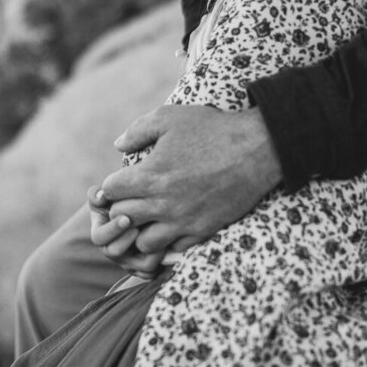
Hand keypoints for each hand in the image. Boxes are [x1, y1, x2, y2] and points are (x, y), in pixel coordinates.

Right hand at [87, 185, 166, 278]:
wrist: (140, 212)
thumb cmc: (121, 201)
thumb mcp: (108, 195)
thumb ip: (98, 193)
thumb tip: (100, 197)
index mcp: (100, 234)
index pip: (99, 237)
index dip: (112, 229)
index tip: (127, 217)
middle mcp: (112, 251)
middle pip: (115, 253)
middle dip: (128, 239)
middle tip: (141, 225)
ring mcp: (128, 262)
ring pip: (139, 266)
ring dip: (149, 250)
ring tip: (159, 234)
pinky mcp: (143, 269)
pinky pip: (152, 273)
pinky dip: (161, 263)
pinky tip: (168, 246)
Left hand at [102, 105, 281, 253]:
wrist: (257, 149)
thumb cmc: (212, 129)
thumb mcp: (169, 117)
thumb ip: (138, 130)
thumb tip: (119, 146)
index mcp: (150, 176)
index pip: (110, 192)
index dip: (112, 185)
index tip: (122, 180)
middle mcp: (162, 204)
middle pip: (122, 219)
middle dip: (123, 207)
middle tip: (134, 197)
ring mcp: (183, 221)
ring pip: (145, 242)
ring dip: (143, 229)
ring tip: (152, 214)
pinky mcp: (203, 230)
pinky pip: (174, 249)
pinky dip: (169, 240)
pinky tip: (174, 222)